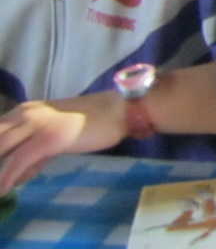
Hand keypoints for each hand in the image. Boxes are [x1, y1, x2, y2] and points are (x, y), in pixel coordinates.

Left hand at [0, 93, 123, 192]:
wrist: (120, 112)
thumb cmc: (91, 123)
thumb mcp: (55, 137)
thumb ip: (34, 154)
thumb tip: (17, 176)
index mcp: (26, 110)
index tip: (0, 167)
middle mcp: (26, 113)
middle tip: (0, 181)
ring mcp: (37, 123)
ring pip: (1, 148)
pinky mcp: (48, 137)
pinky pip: (18, 160)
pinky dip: (8, 177)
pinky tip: (5, 190)